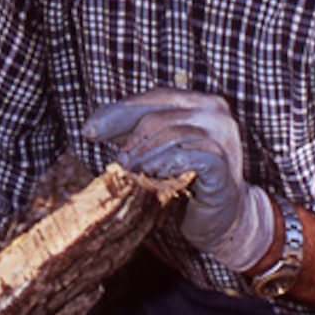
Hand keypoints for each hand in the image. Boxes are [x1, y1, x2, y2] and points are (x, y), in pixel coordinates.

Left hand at [83, 87, 273, 270]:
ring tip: (129, 170)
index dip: (118, 113)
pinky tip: (152, 176)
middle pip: (158, 115)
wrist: (225, 217)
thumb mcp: (157, 150)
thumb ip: (134, 133)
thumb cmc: (187, 179)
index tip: (89, 131)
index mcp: (199, 101)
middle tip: (115, 160)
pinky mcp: (224, 164)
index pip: (153, 98)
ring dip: (143, 155)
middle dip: (129, 139)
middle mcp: (215, 112)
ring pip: (171, 134)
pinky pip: (186, 157)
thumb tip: (93, 127)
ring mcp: (224, 137)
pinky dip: (164, 165)